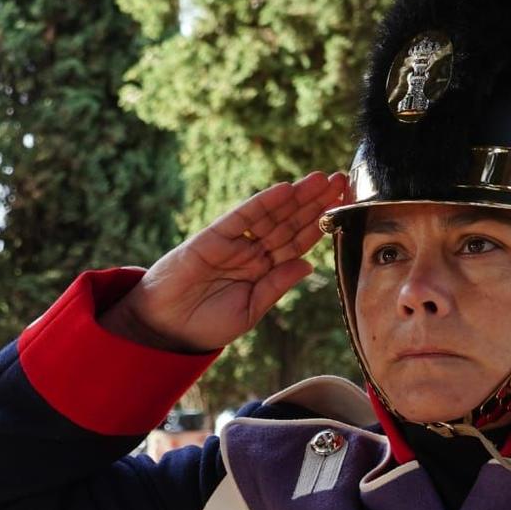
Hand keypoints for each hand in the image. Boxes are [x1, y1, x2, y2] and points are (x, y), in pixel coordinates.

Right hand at [102, 172, 348, 353]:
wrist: (166, 330)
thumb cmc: (205, 325)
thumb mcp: (250, 311)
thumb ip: (276, 286)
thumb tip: (308, 263)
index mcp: (263, 271)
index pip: (298, 242)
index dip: (321, 224)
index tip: (344, 206)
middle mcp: (251, 252)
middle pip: (290, 223)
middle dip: (316, 202)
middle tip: (342, 180)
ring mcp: (233, 243)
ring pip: (271, 215)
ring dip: (297, 196)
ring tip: (322, 178)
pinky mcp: (212, 238)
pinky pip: (241, 217)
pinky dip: (263, 202)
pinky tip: (285, 190)